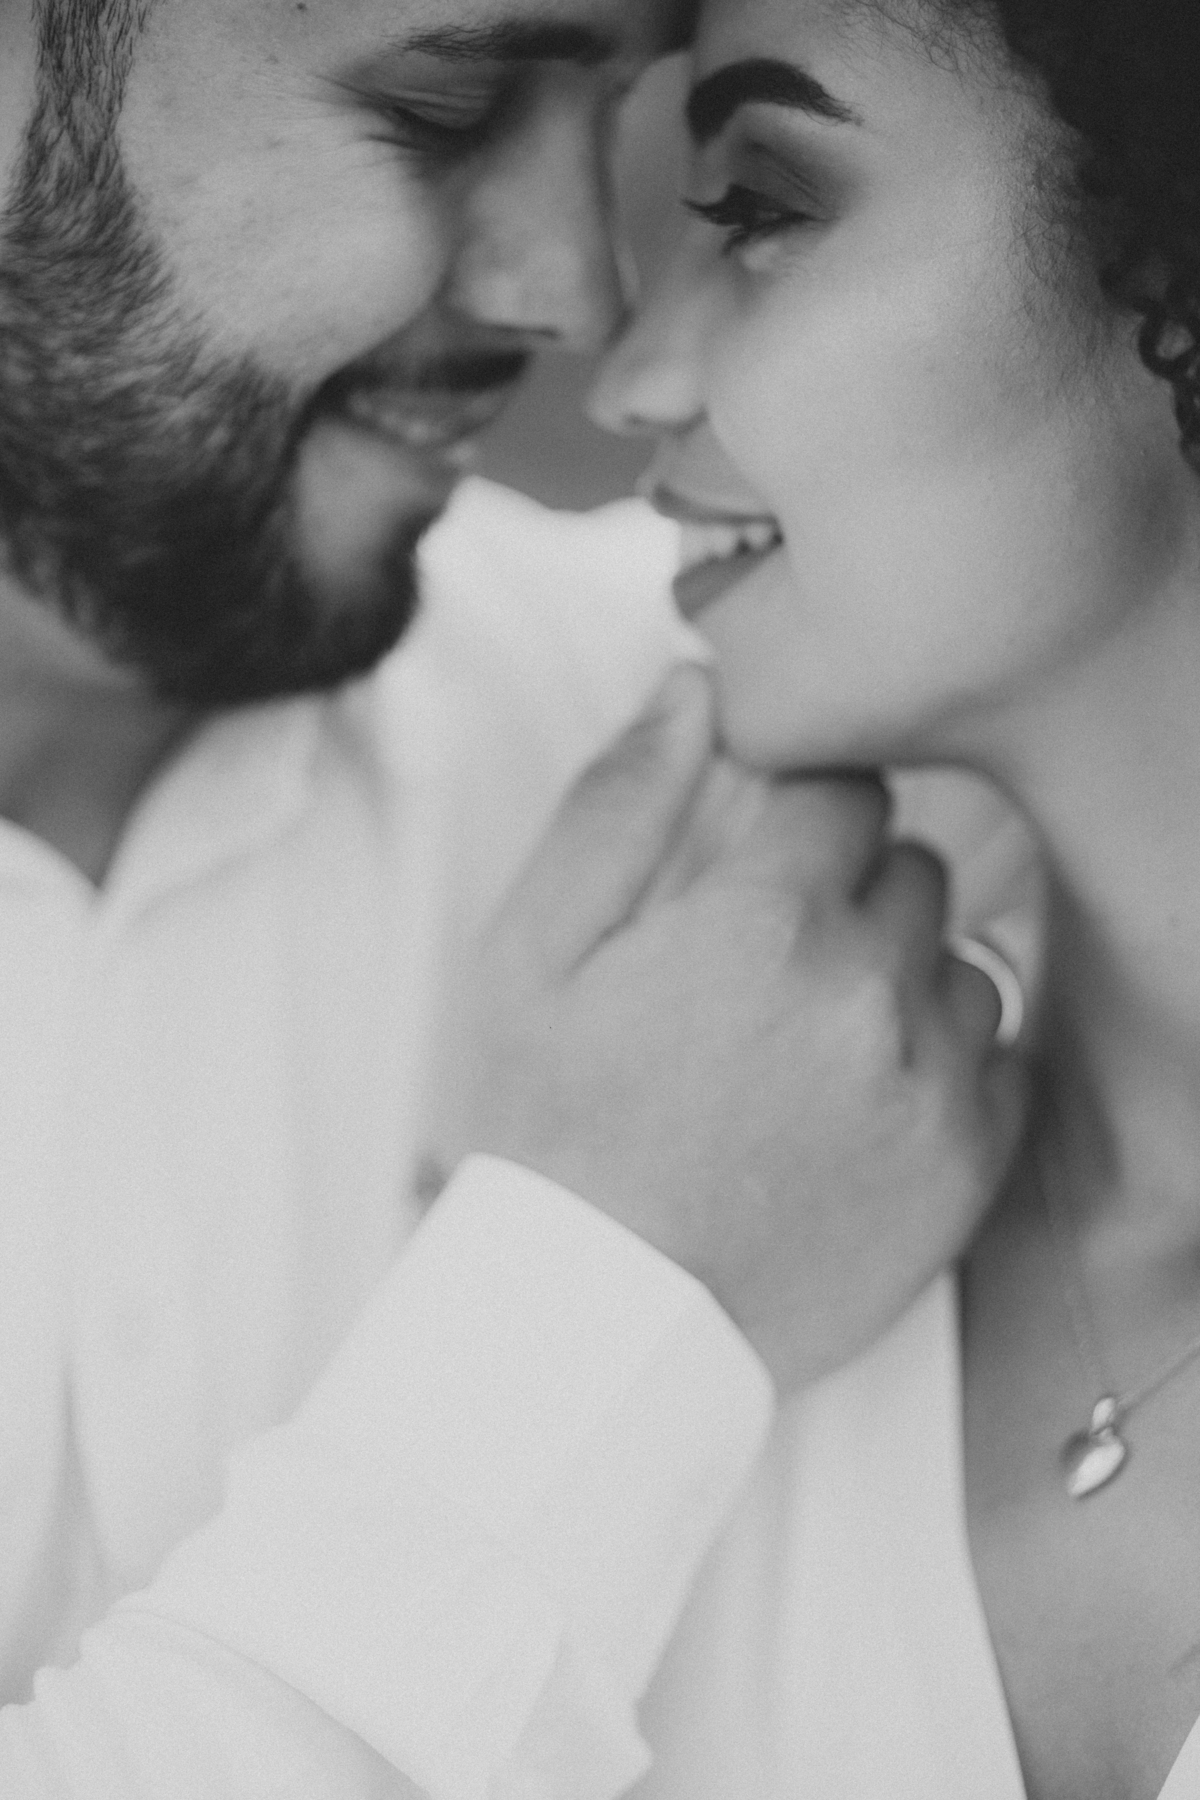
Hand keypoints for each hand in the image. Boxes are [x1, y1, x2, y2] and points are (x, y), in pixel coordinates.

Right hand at [467, 664, 1025, 1391]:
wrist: (600, 1323)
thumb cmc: (553, 1132)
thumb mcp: (533, 954)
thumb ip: (619, 803)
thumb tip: (695, 689)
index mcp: (760, 917)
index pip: (844, 789)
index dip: (798, 820)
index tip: (760, 867)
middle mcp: (867, 986)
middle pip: (911, 866)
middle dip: (849, 894)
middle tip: (768, 969)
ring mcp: (931, 1080)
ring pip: (961, 959)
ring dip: (903, 977)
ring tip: (811, 1047)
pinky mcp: (968, 1165)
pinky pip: (1002, 1058)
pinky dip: (946, 1062)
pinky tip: (862, 1103)